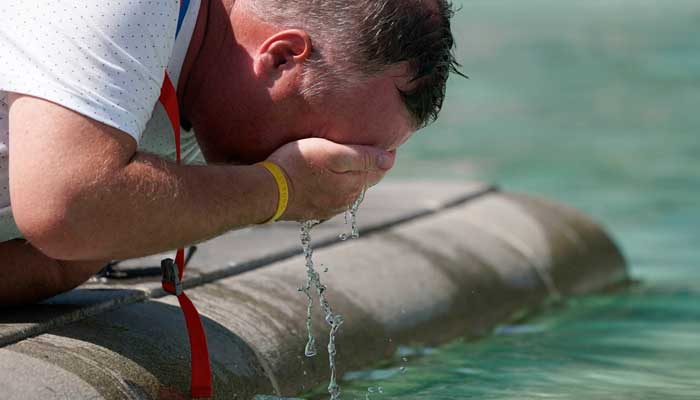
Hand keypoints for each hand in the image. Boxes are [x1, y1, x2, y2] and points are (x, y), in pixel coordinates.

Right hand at [266, 138, 394, 220]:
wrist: (265, 191)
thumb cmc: (297, 165)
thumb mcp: (332, 154)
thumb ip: (362, 157)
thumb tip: (390, 160)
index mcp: (354, 185)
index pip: (380, 168)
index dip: (383, 152)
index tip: (383, 137)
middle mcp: (346, 200)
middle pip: (365, 179)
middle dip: (368, 163)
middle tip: (365, 143)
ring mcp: (329, 208)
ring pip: (348, 188)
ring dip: (350, 174)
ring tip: (344, 157)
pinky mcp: (313, 210)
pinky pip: (331, 196)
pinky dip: (335, 184)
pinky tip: (326, 175)